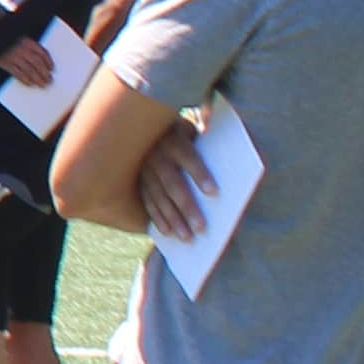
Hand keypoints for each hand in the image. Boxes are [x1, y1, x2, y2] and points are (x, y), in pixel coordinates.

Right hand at [132, 115, 212, 238]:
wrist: (139, 125)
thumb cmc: (181, 131)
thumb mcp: (191, 127)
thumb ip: (207, 132)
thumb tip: (225, 140)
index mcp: (172, 138)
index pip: (188, 156)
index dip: (200, 174)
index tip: (215, 192)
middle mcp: (155, 154)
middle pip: (173, 184)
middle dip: (187, 207)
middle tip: (202, 228)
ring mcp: (144, 169)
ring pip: (158, 197)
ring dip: (172, 219)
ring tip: (187, 238)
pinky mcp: (137, 180)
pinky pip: (146, 202)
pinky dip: (156, 218)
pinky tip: (167, 232)